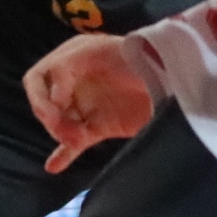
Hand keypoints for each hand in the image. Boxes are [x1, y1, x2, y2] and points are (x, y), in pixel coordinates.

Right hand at [25, 33, 154, 173]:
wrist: (176, 77)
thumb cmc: (142, 56)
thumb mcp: (103, 50)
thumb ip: (69, 66)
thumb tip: (54, 100)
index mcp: (73, 57)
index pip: (40, 78)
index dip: (44, 94)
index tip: (59, 107)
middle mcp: (75, 81)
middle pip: (45, 103)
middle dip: (52, 117)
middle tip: (68, 130)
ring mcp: (87, 105)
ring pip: (58, 124)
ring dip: (60, 133)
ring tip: (76, 140)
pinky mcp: (99, 126)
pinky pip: (74, 142)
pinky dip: (63, 154)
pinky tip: (53, 166)